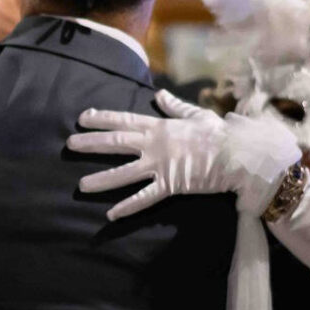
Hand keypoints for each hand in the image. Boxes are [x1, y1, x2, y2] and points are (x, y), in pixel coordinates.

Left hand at [69, 89, 300, 219]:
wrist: (241, 153)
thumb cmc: (222, 133)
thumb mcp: (197, 115)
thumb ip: (175, 107)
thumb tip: (160, 95)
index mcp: (160, 127)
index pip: (124, 120)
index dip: (102, 119)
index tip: (81, 118)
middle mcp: (155, 144)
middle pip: (116, 143)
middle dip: (91, 143)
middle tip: (68, 144)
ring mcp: (161, 165)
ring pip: (124, 173)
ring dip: (101, 179)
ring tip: (80, 185)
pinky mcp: (171, 184)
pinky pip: (145, 197)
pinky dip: (128, 206)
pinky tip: (110, 214)